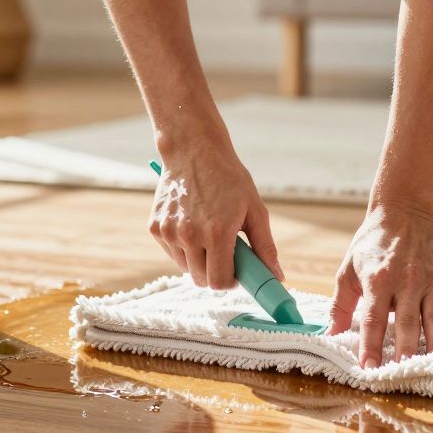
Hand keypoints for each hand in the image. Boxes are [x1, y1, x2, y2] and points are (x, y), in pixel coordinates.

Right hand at [150, 145, 281, 288]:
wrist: (194, 150)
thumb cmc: (229, 178)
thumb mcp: (254, 209)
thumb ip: (265, 246)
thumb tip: (277, 276)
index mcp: (217, 233)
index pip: (220, 282)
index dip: (231, 282)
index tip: (237, 273)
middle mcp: (189, 236)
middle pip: (201, 280)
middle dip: (215, 273)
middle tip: (225, 253)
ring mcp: (169, 232)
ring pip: (186, 268)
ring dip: (198, 261)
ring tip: (207, 234)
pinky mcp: (155, 228)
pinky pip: (172, 254)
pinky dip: (183, 248)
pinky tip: (191, 224)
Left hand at [328, 203, 432, 366]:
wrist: (406, 212)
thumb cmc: (372, 244)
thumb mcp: (348, 270)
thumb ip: (340, 306)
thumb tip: (329, 336)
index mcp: (378, 280)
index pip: (373, 319)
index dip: (370, 345)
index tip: (368, 369)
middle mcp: (406, 282)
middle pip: (407, 324)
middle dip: (404, 352)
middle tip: (402, 377)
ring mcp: (431, 284)